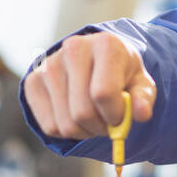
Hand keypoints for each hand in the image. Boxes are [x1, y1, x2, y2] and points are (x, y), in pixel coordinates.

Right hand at [23, 31, 155, 138]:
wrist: (97, 60)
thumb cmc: (122, 74)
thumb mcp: (141, 84)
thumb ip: (143, 99)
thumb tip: (141, 114)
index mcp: (105, 44)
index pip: (103, 94)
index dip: (114, 116)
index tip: (121, 117)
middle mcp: (73, 48)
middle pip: (82, 113)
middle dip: (100, 128)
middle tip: (108, 123)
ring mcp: (49, 64)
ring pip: (65, 124)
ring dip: (84, 132)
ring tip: (94, 117)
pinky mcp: (33, 81)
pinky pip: (48, 126)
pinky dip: (65, 131)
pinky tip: (75, 115)